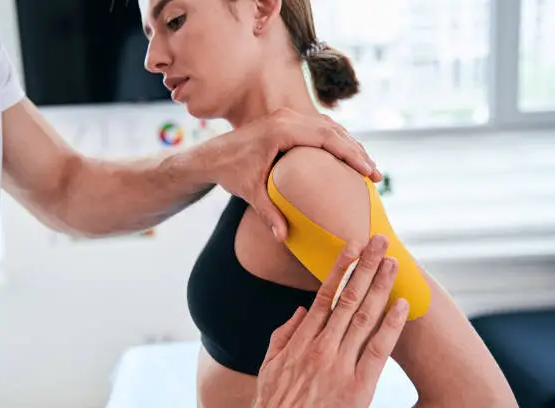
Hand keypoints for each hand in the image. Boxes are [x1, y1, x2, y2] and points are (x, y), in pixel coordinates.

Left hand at [208, 108, 380, 240]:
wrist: (212, 155)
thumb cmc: (230, 172)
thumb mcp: (250, 192)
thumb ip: (267, 213)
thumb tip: (282, 238)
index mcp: (281, 129)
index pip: (327, 137)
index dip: (352, 154)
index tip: (369, 172)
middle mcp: (286, 117)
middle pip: (333, 130)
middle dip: (357, 151)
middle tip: (376, 175)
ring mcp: (287, 115)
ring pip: (329, 126)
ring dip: (349, 145)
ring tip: (367, 168)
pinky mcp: (287, 120)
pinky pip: (319, 126)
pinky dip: (336, 140)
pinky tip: (347, 157)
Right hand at [254, 235, 408, 407]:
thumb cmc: (276, 401)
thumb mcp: (269, 365)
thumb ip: (284, 334)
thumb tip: (301, 310)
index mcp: (301, 339)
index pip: (325, 295)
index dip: (341, 268)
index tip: (352, 246)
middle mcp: (322, 346)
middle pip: (348, 298)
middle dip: (366, 267)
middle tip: (380, 242)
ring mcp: (340, 365)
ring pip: (364, 317)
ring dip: (381, 287)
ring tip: (393, 263)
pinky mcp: (358, 387)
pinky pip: (378, 351)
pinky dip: (391, 326)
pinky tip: (402, 305)